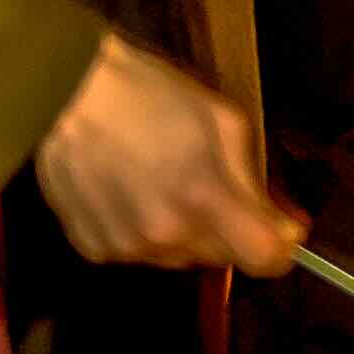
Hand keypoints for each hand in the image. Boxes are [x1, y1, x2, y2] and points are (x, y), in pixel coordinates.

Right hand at [34, 35, 303, 275]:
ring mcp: (126, 247)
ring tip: (161, 180)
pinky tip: (128, 190)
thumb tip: (285, 227)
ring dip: (184, 230)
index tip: (276, 224)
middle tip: (208, 181)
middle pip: (222, 258)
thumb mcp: (224, 121)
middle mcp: (167, 235)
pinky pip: (138, 252)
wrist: (67, 93)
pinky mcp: (93, 248)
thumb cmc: (151, 95)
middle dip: (227, 227)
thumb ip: (255, 180)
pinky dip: (142, 230)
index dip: (279, 244)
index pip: (266, 260)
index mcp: (205, 200)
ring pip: (180, 257)